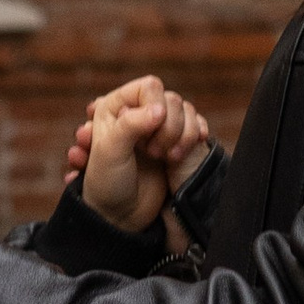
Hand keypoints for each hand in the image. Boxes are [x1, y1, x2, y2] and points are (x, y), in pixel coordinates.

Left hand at [71, 76, 210, 230]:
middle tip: (152, 153)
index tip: (146, 136)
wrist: (122, 216)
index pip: (149, 87)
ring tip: (167, 159)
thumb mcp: (110, 151)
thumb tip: (160, 109)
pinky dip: (195, 138)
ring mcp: (157, 128)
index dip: (153, 107)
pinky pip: (196, 127)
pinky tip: (183, 155)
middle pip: (171, 100)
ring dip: (182, 136)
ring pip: (187, 113)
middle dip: (168, 127)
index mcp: (116, 107)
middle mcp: (138, 113)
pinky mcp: (174, 143)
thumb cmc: (108, 183)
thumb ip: (131, 124)